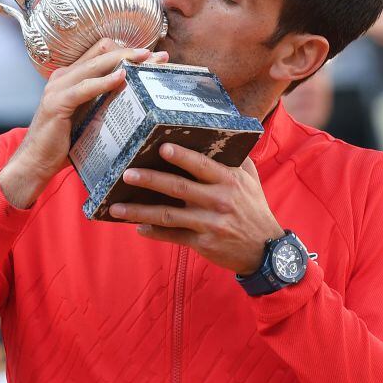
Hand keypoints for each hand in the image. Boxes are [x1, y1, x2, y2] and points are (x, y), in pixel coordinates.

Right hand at [0, 39, 167, 208]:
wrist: (35, 162)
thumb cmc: (65, 142)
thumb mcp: (88, 117)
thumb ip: (105, 102)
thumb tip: (136, 98)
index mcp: (71, 76)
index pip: (101, 53)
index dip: (126, 51)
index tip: (152, 56)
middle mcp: (64, 76)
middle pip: (101, 54)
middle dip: (131, 52)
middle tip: (156, 55)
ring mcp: (58, 87)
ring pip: (95, 65)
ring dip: (123, 60)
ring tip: (146, 60)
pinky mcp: (57, 103)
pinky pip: (85, 87)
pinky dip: (104, 81)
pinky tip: (122, 78)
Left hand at [110, 143, 284, 274]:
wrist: (265, 249)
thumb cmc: (253, 208)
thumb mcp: (250, 181)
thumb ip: (235, 159)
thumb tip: (221, 133)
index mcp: (230, 181)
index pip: (202, 165)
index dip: (182, 156)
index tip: (161, 148)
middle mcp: (220, 201)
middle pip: (179, 188)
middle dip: (150, 180)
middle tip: (127, 174)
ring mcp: (210, 224)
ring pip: (169, 215)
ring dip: (141, 211)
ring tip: (117, 207)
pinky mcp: (204, 244)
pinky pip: (174, 237)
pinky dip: (155, 232)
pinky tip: (138, 227)